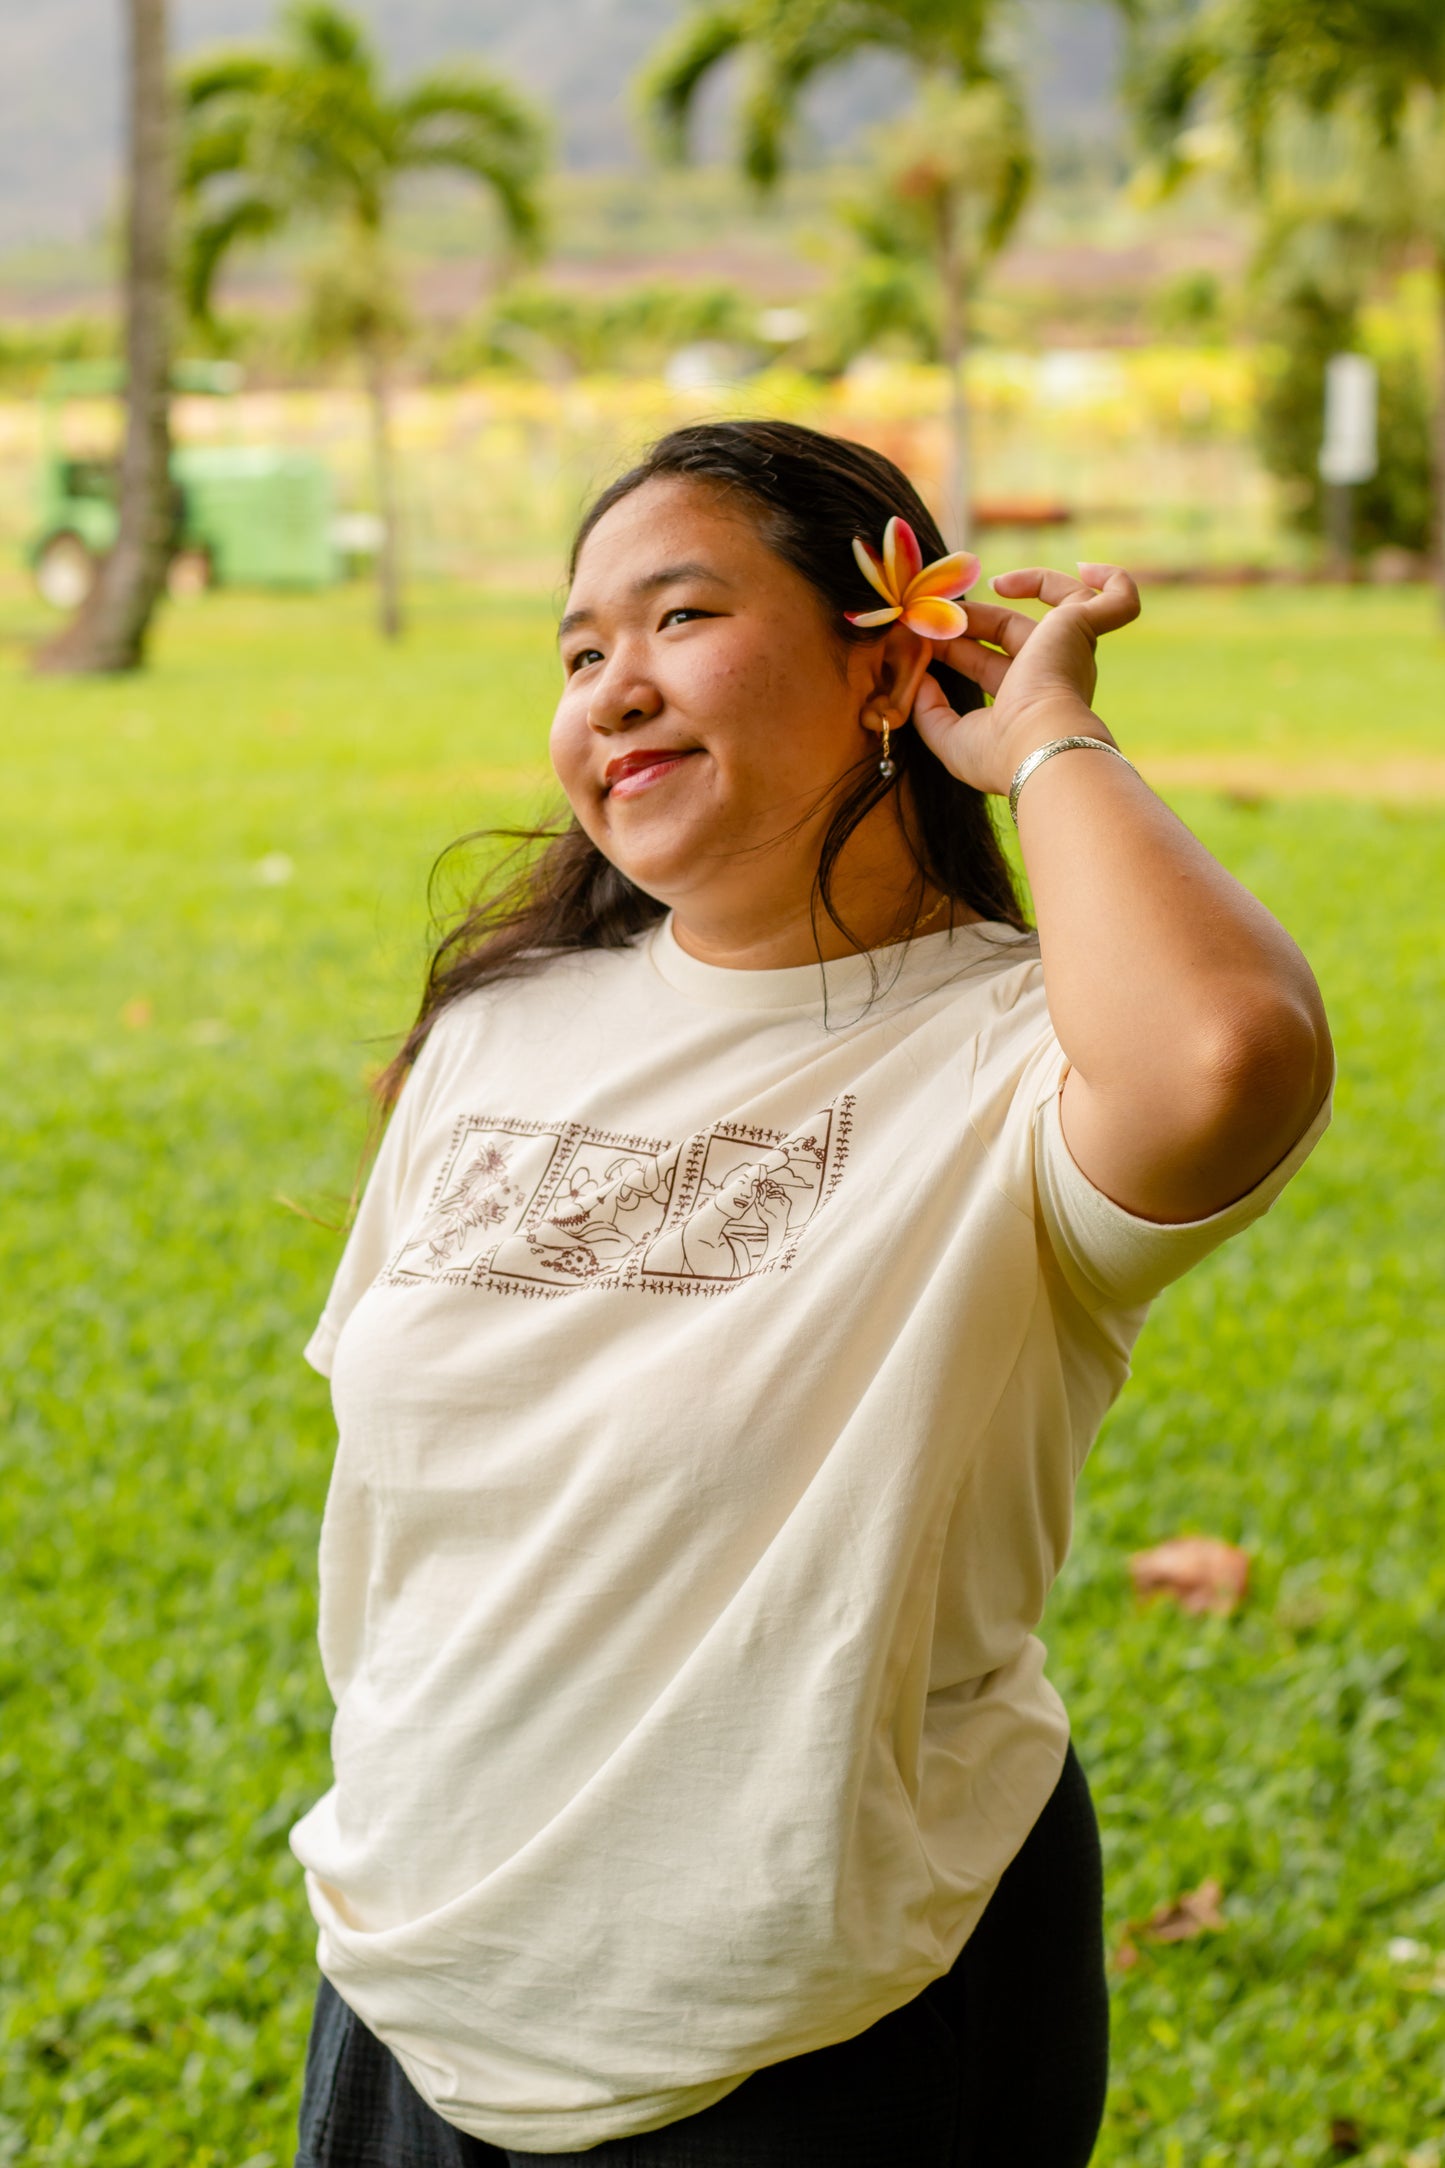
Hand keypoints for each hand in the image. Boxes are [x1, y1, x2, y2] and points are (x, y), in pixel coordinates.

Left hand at [910, 562, 1140, 798]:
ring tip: (990, 582)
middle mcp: (1056, 674)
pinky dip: (1114, 580)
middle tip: (930, 612)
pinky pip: (1118, 601)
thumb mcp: (951, 737)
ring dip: (1024, 584)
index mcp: (1027, 701)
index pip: (988, 663)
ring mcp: (1073, 650)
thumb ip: (928, 710)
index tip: (918, 636)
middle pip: (1011, 630)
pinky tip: (1087, 568)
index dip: (954, 647)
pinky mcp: (1082, 628)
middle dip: (969, 619)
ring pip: (1059, 603)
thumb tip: (917, 678)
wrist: (1042, 747)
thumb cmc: (1002, 753)